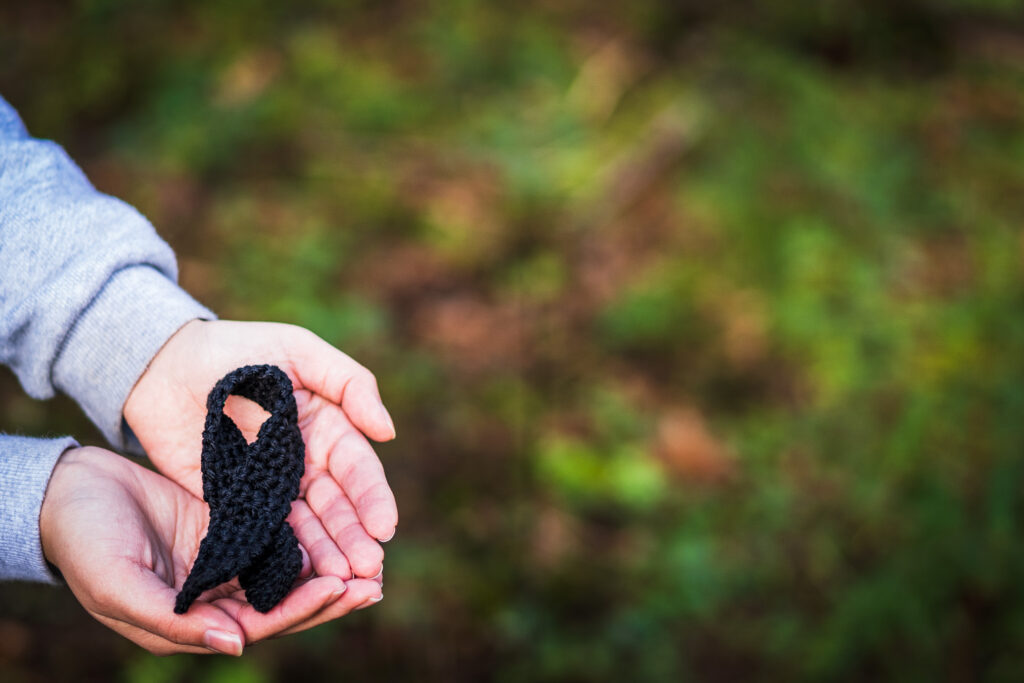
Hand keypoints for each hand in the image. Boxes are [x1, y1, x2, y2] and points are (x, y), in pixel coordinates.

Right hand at [40, 446, 383, 654]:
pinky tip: (338, 521)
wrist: (71, 490)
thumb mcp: (119, 586)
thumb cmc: (86, 542)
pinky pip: (277, 531)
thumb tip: (237, 644)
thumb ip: (173, 621)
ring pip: (288, 570)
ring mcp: (228, 559)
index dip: (301, 609)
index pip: (260, 624)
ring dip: (327, 565)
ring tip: (370, 556)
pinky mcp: (232, 523)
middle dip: (331, 595)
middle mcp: (218, 596)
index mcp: (193, 622)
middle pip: (286, 602)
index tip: (340, 588)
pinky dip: (307, 533)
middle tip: (375, 581)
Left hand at [123, 320, 396, 580]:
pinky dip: (277, 556)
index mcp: (327, 429)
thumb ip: (349, 382)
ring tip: (341, 582)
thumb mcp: (298, 350)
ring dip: (324, 555)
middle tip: (369, 570)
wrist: (164, 363)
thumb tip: (388, 431)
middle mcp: (304, 465)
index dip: (373, 499)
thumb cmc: (238, 349)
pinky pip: (258, 534)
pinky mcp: (230, 504)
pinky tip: (292, 577)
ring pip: (303, 527)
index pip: (357, 469)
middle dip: (354, 538)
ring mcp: (268, 488)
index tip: (386, 528)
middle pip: (335, 507)